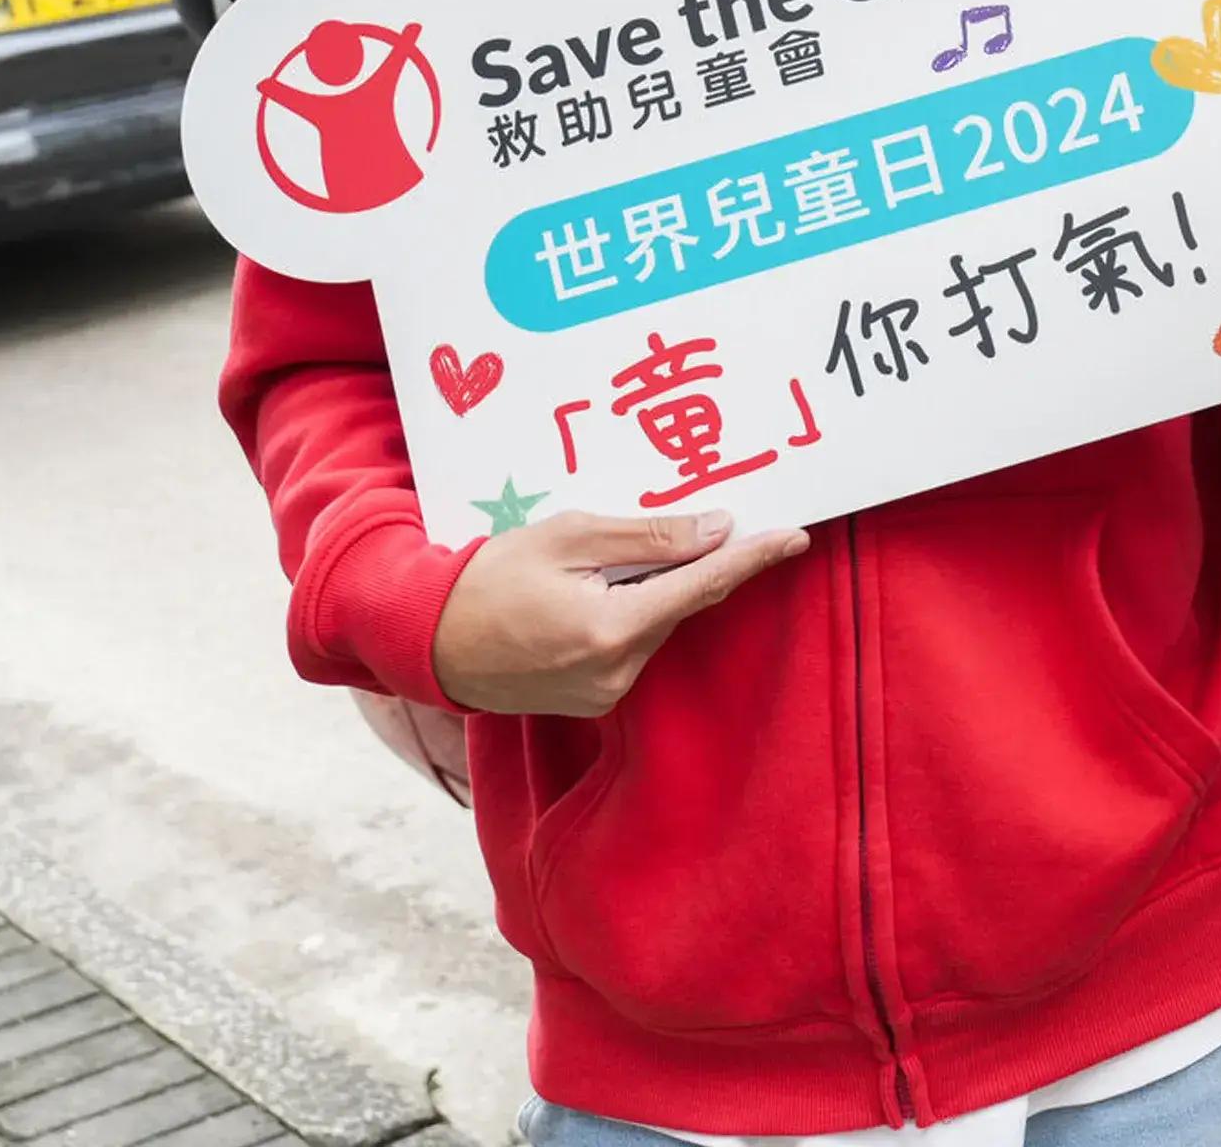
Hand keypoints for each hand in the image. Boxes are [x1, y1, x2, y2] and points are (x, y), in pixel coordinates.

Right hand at [433, 510, 808, 716]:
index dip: (753, 558)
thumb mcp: (567, 537)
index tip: (797, 538)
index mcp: (612, 629)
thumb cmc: (488, 578)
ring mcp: (604, 692)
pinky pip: (633, 645)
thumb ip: (648, 537)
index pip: (703, 586)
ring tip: (601, 562)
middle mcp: (616, 671)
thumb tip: (718, 529)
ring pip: (658, 624)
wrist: (424, 639)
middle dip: (693, 564)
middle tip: (702, 521)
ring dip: (653, 589)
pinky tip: (598, 591)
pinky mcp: (592, 700)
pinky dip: (631, 614)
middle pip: (681, 603)